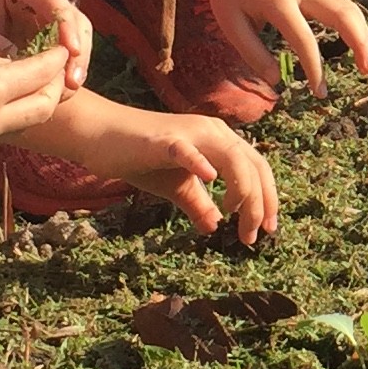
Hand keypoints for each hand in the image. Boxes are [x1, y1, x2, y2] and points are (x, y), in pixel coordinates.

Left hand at [0, 0, 92, 90]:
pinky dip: (63, 74)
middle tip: (73, 82)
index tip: (68, 54)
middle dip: (78, 52)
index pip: (57, 5)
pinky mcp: (39, 40)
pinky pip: (60, 57)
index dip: (68, 30)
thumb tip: (27, 72)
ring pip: (73, 41)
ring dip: (74, 66)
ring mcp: (40, 20)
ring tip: (68, 92)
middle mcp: (36, 0)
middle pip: (75, 22)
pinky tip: (59, 94)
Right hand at [0, 36, 69, 155]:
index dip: (56, 59)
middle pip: (43, 109)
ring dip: (34, 105)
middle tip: (54, 67)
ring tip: (32, 83)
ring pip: (24, 126)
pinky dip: (8, 117)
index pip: (42, 74)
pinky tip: (2, 101)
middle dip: (54, 86)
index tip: (61, 46)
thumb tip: (24, 69)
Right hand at [54, 97, 279, 243]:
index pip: (257, 168)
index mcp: (220, 141)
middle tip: (252, 236)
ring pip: (233, 158)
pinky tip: (210, 178)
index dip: (267, 198)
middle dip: (259, 202)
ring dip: (242, 191)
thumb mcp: (175, 187)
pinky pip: (187, 150)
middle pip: (253, 165)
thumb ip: (198, 203)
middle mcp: (213, 132)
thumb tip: (214, 226)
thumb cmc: (140, 158)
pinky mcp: (164, 141)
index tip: (266, 229)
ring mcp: (190, 133)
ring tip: (235, 218)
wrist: (100, 135)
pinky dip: (201, 162)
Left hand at [191, 0, 367, 95]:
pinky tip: (360, 46)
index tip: (320, 92)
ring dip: (364, 35)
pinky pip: (344, 6)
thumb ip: (253, 53)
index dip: (315, 68)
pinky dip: (357, 26)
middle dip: (359, 42)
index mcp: (277, 1)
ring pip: (349, 7)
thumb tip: (277, 81)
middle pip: (342, 13)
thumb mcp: (231, 25)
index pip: (304, 39)